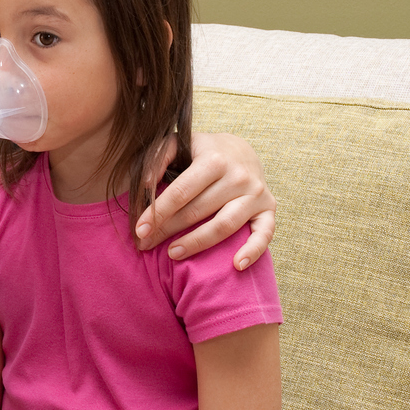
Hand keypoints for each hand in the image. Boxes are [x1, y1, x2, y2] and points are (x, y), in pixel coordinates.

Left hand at [135, 132, 275, 268]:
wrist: (240, 150)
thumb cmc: (201, 152)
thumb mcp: (178, 144)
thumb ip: (157, 158)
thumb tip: (145, 186)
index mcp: (214, 159)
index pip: (181, 191)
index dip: (158, 212)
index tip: (140, 230)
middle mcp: (238, 176)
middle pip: (198, 211)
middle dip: (168, 230)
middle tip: (146, 244)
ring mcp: (256, 193)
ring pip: (224, 226)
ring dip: (197, 243)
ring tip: (173, 253)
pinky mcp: (269, 208)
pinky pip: (265, 234)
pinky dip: (253, 251)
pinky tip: (237, 265)